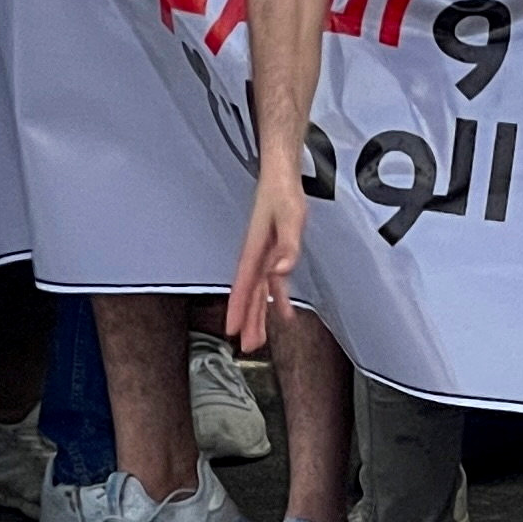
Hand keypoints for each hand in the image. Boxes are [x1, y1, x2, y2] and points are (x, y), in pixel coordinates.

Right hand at [226, 173, 303, 350]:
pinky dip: (276, 296)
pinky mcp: (274, 250)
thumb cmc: (283, 194)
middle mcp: (257, 256)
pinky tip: (281, 308)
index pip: (244, 287)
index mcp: (255, 251)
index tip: (232, 331)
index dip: (238, 309)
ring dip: (259, 313)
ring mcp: (265, 254)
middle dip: (249, 320)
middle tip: (248, 346)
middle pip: (251, 294)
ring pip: (260, 291)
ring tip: (259, 337)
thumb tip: (281, 273)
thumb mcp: (290, 219)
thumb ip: (287, 247)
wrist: (281, 175)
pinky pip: (272, 280)